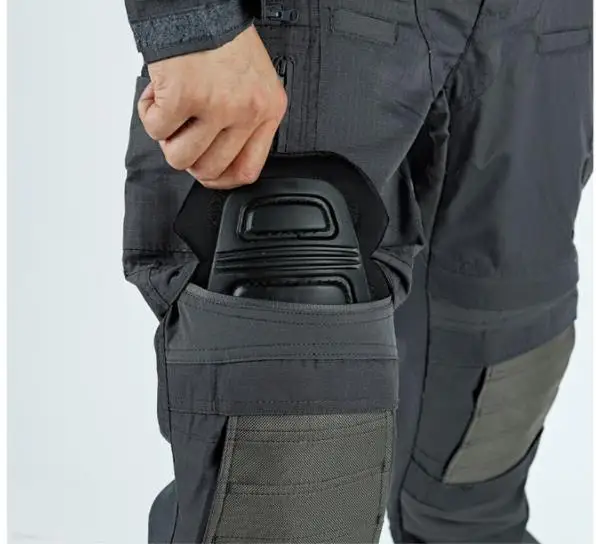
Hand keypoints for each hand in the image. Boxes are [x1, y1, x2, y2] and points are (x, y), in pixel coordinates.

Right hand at [138, 25, 286, 188]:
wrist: (199, 5)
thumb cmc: (223, 40)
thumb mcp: (254, 85)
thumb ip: (245, 123)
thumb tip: (221, 158)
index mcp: (268, 110)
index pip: (247, 170)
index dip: (221, 178)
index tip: (207, 173)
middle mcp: (246, 111)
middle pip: (210, 169)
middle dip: (188, 156)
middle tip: (182, 132)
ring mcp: (216, 106)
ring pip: (180, 157)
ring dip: (167, 137)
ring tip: (171, 110)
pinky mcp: (183, 96)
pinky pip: (156, 130)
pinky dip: (149, 113)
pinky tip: (159, 92)